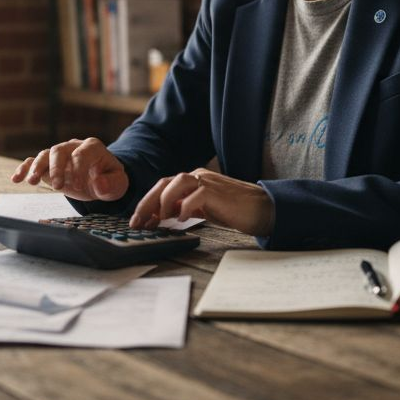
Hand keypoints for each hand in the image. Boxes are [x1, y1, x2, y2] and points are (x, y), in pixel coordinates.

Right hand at [10, 138, 128, 201]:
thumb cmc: (109, 179)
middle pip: (59, 150)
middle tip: (57, 186)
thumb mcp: (118, 183)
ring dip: (37, 167)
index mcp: (92, 147)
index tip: (78, 186)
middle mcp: (73, 146)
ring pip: (44, 154)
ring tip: (31, 182)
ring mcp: (59, 155)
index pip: (82, 153)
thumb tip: (99, 184)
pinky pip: (33, 161)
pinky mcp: (48, 164)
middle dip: (56, 168)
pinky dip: (24, 168)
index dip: (78, 169)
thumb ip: (111, 183)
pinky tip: (16, 179)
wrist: (100, 179)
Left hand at [130, 168, 273, 236]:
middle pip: (163, 183)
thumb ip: (184, 209)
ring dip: (162, 201)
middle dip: (146, 203)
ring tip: (159, 219)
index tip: (137, 221)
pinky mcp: (217, 192)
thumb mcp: (204, 210)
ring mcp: (207, 182)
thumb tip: (161, 218)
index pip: (162, 187)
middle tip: (137, 222)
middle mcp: (197, 177)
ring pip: (176, 183)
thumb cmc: (235, 211)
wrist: (263, 209)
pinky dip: (184, 207)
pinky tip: (181, 220)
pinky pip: (195, 195)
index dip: (146, 203)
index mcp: (193, 181)